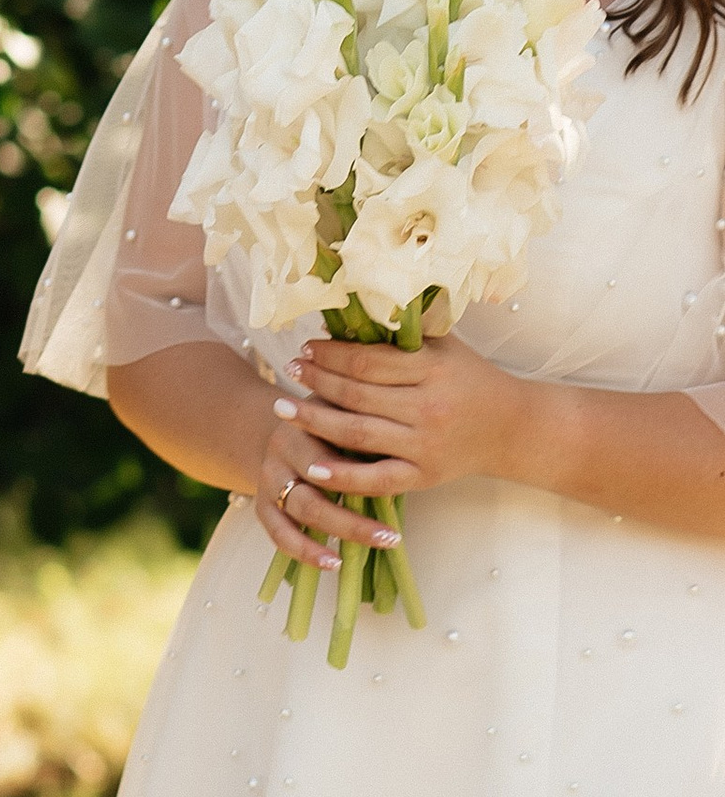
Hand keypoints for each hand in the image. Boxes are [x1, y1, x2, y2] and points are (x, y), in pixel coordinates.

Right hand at [253, 391, 395, 577]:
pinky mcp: (263, 504)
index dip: (357, 476)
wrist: (280, 421)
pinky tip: (333, 564)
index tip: (397, 492)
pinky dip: (304, 551)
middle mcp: (280, 451)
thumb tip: (407, 450)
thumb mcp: (344, 412)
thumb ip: (365, 428)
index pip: (329, 455)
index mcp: (301, 426)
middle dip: (354, 519)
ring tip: (371, 549)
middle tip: (392, 537)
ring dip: (340, 533)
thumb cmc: (327, 420)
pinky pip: (279, 534)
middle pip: (316, 489)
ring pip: (301, 512)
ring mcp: (269, 479)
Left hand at [281, 324, 524, 502]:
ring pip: (358, 434)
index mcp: (432, 369)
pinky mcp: (424, 477)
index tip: (307, 347)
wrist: (514, 429)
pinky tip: (313, 468)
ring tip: (282, 409)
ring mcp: (425, 446)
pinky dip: (343, 476)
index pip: (367, 361)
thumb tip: (344, 317)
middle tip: (289, 369)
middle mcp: (428, 408)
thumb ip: (401, 332)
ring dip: (315, 421)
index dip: (330, 354)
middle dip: (317, 382)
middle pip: (357, 395)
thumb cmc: (470, 378)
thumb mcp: (444, 345)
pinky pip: (377, 479)